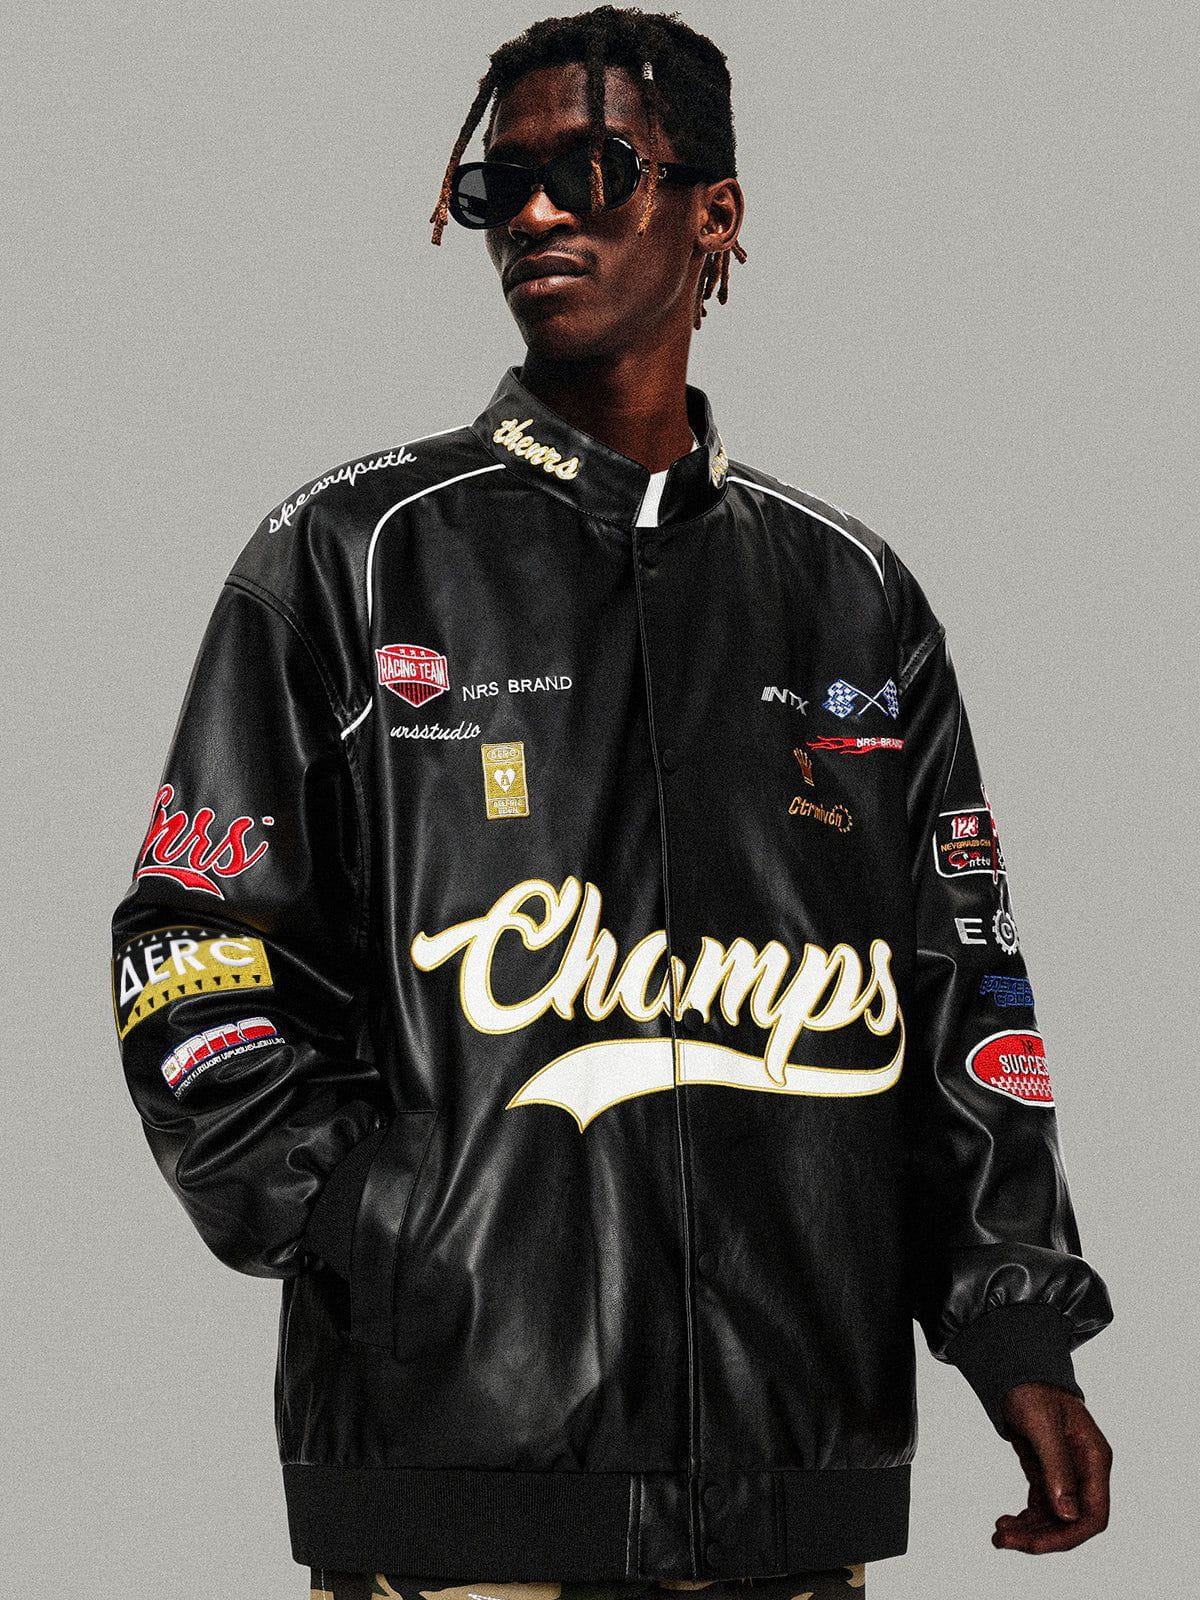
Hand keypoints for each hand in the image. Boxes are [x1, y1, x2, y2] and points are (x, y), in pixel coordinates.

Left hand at [992, 1381, 1111, 1552]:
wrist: (1017, 1367)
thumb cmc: (1033, 1387)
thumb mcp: (1042, 1424)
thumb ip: (1056, 1466)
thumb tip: (1068, 1514)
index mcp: (1093, 1459)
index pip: (1094, 1515)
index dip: (1067, 1535)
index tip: (1034, 1544)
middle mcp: (1084, 1471)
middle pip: (1071, 1522)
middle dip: (1040, 1537)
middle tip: (1003, 1540)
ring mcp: (1067, 1473)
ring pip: (1055, 1518)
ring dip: (1029, 1532)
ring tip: (999, 1536)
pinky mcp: (1049, 1472)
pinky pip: (1043, 1506)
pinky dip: (1027, 1518)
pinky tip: (1007, 1523)